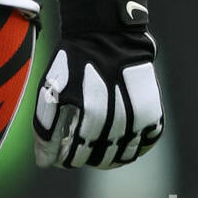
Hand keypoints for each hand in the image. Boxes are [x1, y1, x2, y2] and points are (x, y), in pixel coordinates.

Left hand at [33, 0, 163, 168]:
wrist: (108, 35)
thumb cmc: (74, 61)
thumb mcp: (52, 88)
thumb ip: (45, 127)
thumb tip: (43, 162)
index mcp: (90, 114)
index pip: (75, 157)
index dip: (64, 158)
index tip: (60, 152)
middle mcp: (118, 120)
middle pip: (99, 159)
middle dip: (84, 156)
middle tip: (76, 147)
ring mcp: (139, 119)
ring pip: (123, 156)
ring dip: (108, 155)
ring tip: (96, 145)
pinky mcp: (153, 115)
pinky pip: (144, 145)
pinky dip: (132, 147)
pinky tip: (119, 138)